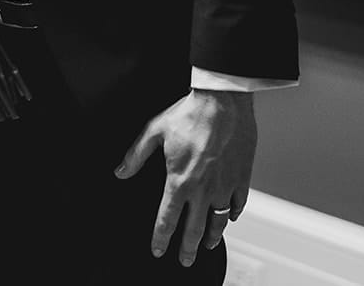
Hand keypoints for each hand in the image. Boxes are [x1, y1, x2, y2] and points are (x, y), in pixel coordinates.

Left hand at [114, 90, 256, 265]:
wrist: (223, 102)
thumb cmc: (189, 114)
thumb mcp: (154, 131)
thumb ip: (136, 155)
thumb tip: (120, 171)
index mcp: (179, 181)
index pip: (167, 219)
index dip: (160, 238)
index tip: (157, 249)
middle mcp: (203, 190)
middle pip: (193, 229)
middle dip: (186, 248)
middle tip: (184, 260)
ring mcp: (225, 186)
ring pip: (218, 222)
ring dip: (211, 237)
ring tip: (206, 244)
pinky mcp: (242, 178)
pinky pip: (238, 205)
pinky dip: (232, 215)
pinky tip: (229, 218)